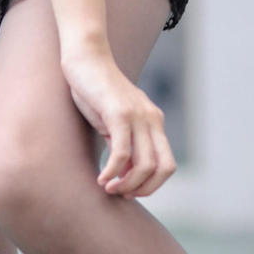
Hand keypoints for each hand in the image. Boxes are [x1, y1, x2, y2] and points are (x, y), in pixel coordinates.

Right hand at [60, 39, 175, 198]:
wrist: (86, 59)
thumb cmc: (96, 91)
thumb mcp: (114, 122)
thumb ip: (124, 143)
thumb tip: (123, 174)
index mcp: (154, 121)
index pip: (167, 164)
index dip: (152, 184)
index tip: (130, 191)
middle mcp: (152, 119)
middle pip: (164, 168)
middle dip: (143, 189)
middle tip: (121, 194)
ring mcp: (137, 115)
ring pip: (146, 164)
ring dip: (127, 185)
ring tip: (108, 188)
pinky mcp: (119, 113)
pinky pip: (122, 153)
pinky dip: (112, 172)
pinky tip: (101, 178)